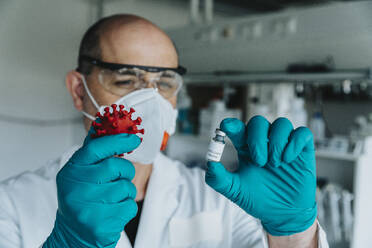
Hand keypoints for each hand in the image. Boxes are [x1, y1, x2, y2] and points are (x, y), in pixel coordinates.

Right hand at [43, 126, 140, 247]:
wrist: (73, 233)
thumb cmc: (81, 198)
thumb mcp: (80, 172)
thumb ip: (94, 151)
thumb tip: (105, 121)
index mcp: (72, 171)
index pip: (96, 148)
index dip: (117, 140)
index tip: (133, 138)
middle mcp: (76, 188)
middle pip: (115, 166)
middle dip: (124, 170)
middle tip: (119, 177)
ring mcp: (87, 208)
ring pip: (125, 187)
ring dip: (126, 191)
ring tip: (112, 198)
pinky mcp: (100, 225)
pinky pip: (128, 206)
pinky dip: (126, 207)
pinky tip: (113, 211)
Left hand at [205, 116, 316, 235]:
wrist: (282, 214)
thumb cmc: (258, 199)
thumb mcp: (235, 191)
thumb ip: (219, 178)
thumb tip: (210, 163)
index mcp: (246, 148)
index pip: (238, 128)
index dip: (232, 124)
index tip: (226, 127)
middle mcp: (264, 142)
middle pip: (258, 122)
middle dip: (257, 139)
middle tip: (259, 162)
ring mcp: (284, 145)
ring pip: (281, 124)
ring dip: (277, 142)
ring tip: (275, 164)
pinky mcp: (302, 150)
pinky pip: (302, 133)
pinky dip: (294, 143)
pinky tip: (288, 159)